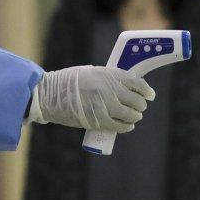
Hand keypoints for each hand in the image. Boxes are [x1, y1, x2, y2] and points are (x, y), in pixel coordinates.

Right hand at [30, 65, 153, 131]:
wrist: (49, 95)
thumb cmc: (67, 82)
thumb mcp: (90, 72)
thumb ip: (108, 79)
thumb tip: (124, 87)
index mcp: (108, 74)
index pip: (136, 82)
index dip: (146, 90)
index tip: (150, 94)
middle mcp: (109, 89)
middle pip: (136, 100)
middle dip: (140, 104)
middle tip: (139, 107)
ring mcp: (104, 105)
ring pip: (131, 114)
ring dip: (135, 116)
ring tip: (134, 117)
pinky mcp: (98, 120)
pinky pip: (120, 126)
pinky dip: (126, 127)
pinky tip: (128, 126)